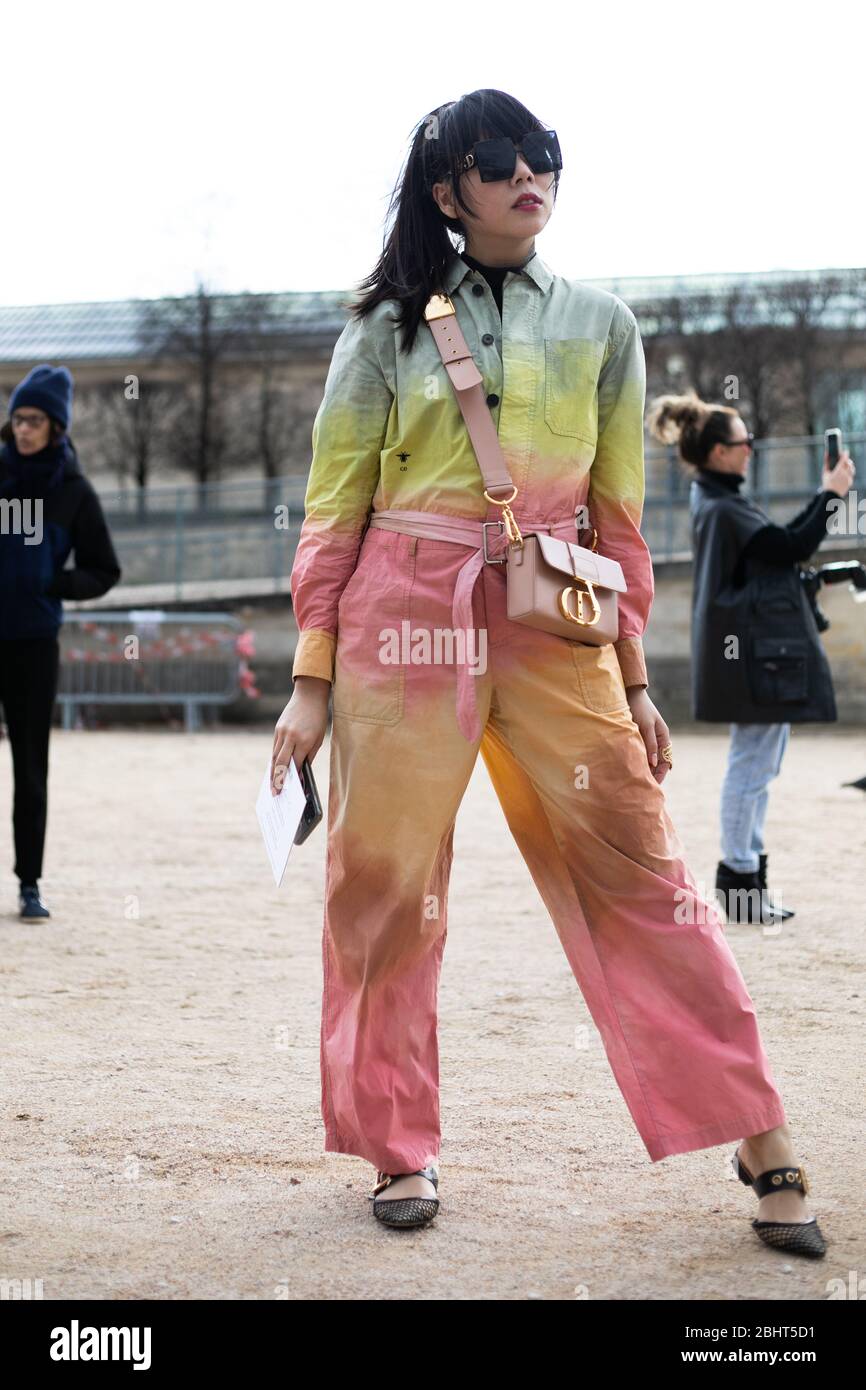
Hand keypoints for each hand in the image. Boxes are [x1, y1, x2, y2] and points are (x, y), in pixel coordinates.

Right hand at [271, 675, 329, 795]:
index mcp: (305, 740)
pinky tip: (273, 769)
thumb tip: (301, 771)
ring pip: (274, 756)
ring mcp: (282, 732)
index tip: (292, 790)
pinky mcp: (277, 729)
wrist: (309, 694)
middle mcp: (291, 736)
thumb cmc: (318, 718)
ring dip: (272, 772)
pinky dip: (274, 760)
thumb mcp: (319, 737)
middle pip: (281, 762)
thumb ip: (309, 754)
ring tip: (272, 785)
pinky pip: (274, 748)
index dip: (294, 778)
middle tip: (275, 793)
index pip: (296, 764)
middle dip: (277, 780)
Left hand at [625, 687, 671, 783]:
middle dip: (652, 775)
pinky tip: (629, 768)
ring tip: (635, 780)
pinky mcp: (638, 738)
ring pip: (648, 759)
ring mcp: (648, 739)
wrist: (630, 694)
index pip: (666, 761)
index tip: (653, 785)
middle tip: (642, 787)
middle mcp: (657, 740)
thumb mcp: (646, 726)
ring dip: (644, 769)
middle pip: (657, 763)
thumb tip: (653, 763)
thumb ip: (650, 744)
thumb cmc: (640, 708)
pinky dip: (637, 761)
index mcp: (663, 737)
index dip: (660, 774)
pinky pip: (640, 753)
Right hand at [822, 448, 854, 496]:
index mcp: (838, 470)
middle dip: (847, 460)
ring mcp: (848, 478)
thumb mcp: (825, 472)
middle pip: (849, 463)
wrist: (831, 495)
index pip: (844, 459)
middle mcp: (845, 474)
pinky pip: (851, 475)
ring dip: (849, 466)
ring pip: (852, 469)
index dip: (845, 454)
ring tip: (846, 466)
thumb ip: (826, 462)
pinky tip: (845, 473)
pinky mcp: (850, 482)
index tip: (845, 451)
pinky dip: (848, 473)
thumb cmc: (826, 483)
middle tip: (844, 459)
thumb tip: (826, 453)